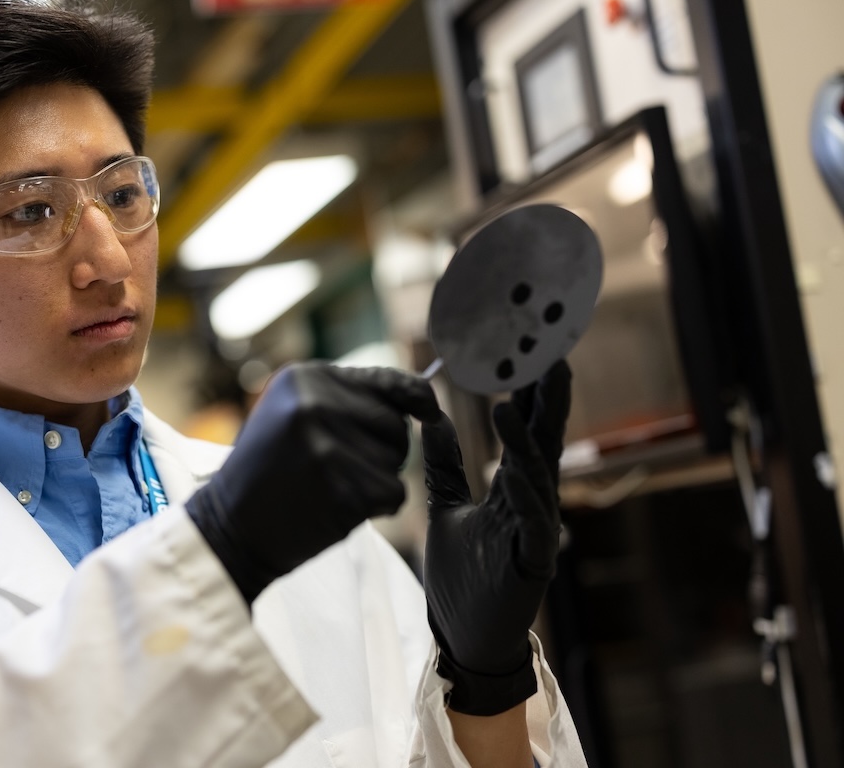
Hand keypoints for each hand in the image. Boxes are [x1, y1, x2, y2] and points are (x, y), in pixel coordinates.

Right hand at [185, 362, 440, 604]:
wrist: (229, 526)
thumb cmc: (269, 470)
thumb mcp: (294, 413)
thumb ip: (347, 399)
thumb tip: (426, 398)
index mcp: (306, 378)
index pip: (388, 381)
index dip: (417, 397)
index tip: (430, 410)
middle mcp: (315, 403)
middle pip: (397, 424)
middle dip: (384, 449)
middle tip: (337, 468)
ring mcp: (327, 445)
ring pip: (397, 461)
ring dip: (377, 479)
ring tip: (330, 486)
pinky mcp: (340, 487)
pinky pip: (393, 494)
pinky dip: (377, 508)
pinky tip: (337, 508)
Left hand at [421, 360, 570, 715]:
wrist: (463, 634)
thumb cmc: (462, 575)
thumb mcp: (444, 507)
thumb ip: (446, 466)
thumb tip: (435, 420)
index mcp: (511, 489)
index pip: (526, 434)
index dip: (531, 396)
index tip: (533, 355)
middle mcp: (529, 504)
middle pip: (543, 444)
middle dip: (548, 403)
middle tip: (553, 357)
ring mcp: (535, 532)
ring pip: (538, 478)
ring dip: (527, 442)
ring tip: (511, 404)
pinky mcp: (532, 563)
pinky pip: (532, 524)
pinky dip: (525, 495)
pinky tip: (515, 471)